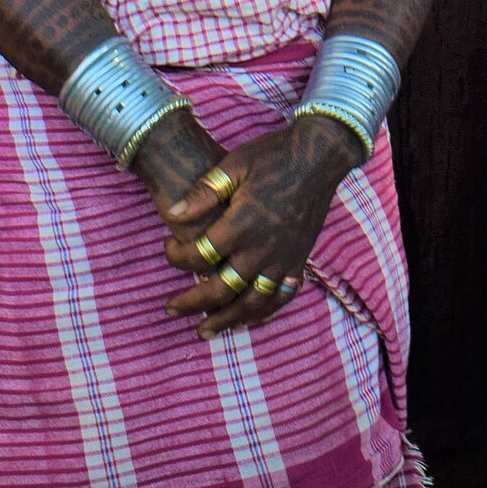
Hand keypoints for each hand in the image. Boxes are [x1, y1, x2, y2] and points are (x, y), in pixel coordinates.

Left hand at [158, 117, 352, 336]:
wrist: (318, 157)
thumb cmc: (272, 157)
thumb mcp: (233, 165)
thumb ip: (203, 192)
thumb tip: (172, 214)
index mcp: (241, 224)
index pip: (199, 255)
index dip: (176, 257)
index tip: (168, 248)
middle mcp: (262, 249)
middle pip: (221, 290)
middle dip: (192, 303)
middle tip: (171, 308)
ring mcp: (283, 259)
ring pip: (251, 303)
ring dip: (226, 320)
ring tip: (205, 330)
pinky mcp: (299, 261)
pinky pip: (281, 296)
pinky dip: (263, 311)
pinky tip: (250, 318)